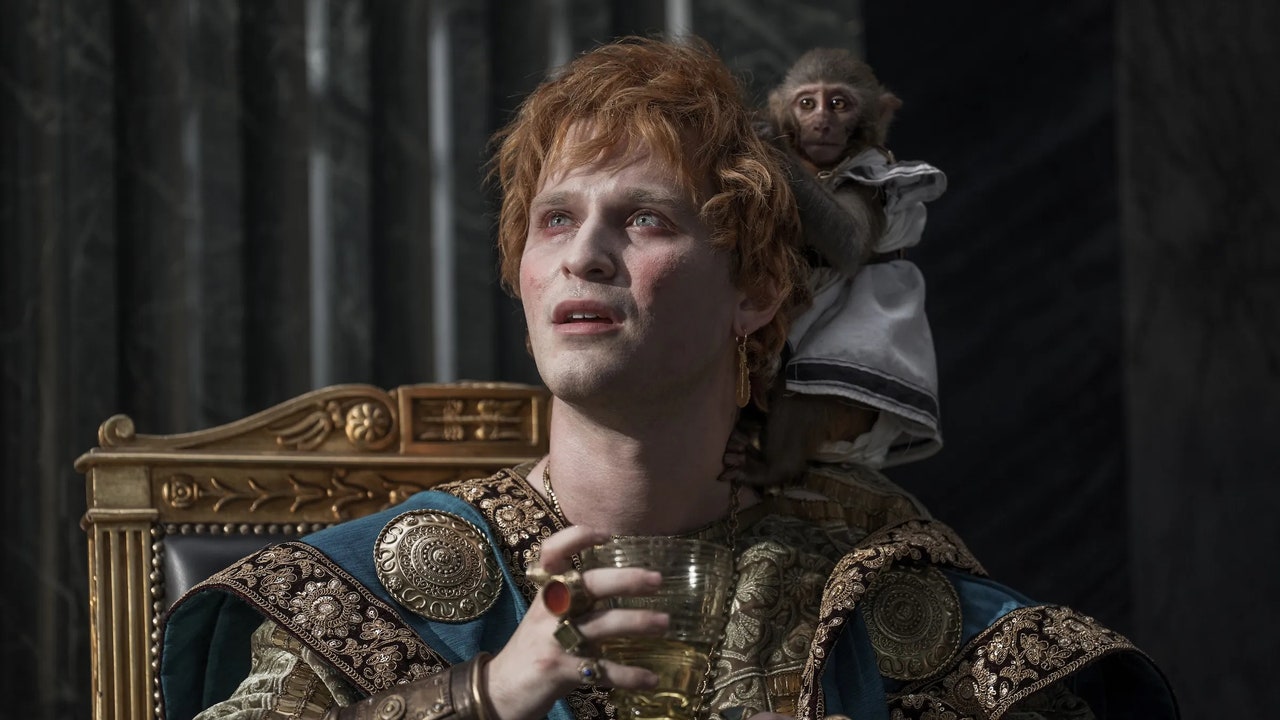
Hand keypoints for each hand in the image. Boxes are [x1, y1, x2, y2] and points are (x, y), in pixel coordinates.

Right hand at [484, 525, 668, 719]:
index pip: (551, 553)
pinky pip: (602, 670)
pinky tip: (651, 679)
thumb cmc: (531, 649)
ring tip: (665, 622)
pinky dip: (630, 675)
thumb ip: (572, 599)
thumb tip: (621, 582)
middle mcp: (548, 611)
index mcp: (545, 593)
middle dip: (626, 579)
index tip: (606, 534)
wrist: (498, 692)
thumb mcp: (545, 617)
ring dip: (638, 622)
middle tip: (657, 579)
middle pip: (588, 584)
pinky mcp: (559, 671)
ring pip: (602, 624)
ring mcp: (553, 640)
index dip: (575, 537)